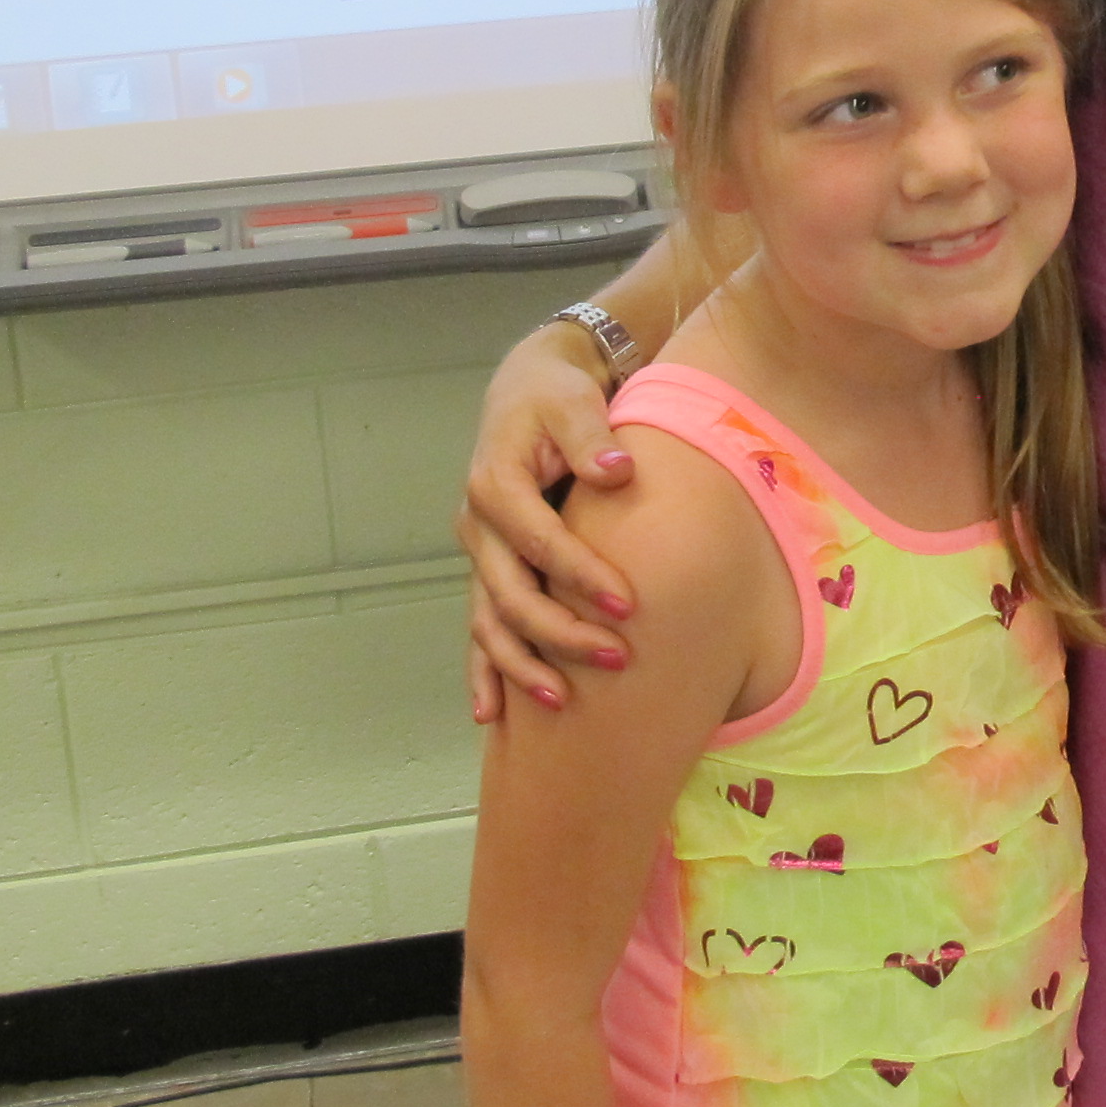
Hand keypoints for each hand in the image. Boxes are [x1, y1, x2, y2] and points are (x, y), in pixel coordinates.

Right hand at [463, 325, 639, 723]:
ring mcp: (480, 553)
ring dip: (521, 665)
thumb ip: (591, 435)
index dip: (581, 575)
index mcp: (495, 485)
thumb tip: (615, 471)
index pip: (540, 542)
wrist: (528, 391)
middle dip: (560, 632)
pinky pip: (482, 627)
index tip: (628, 603)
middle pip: (510, 594)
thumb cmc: (557, 396)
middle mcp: (478, 525)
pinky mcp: (491, 569)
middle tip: (617, 658)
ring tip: (561, 701)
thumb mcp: (573, 401)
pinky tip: (490, 715)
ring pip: (490, 622)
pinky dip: (484, 670)